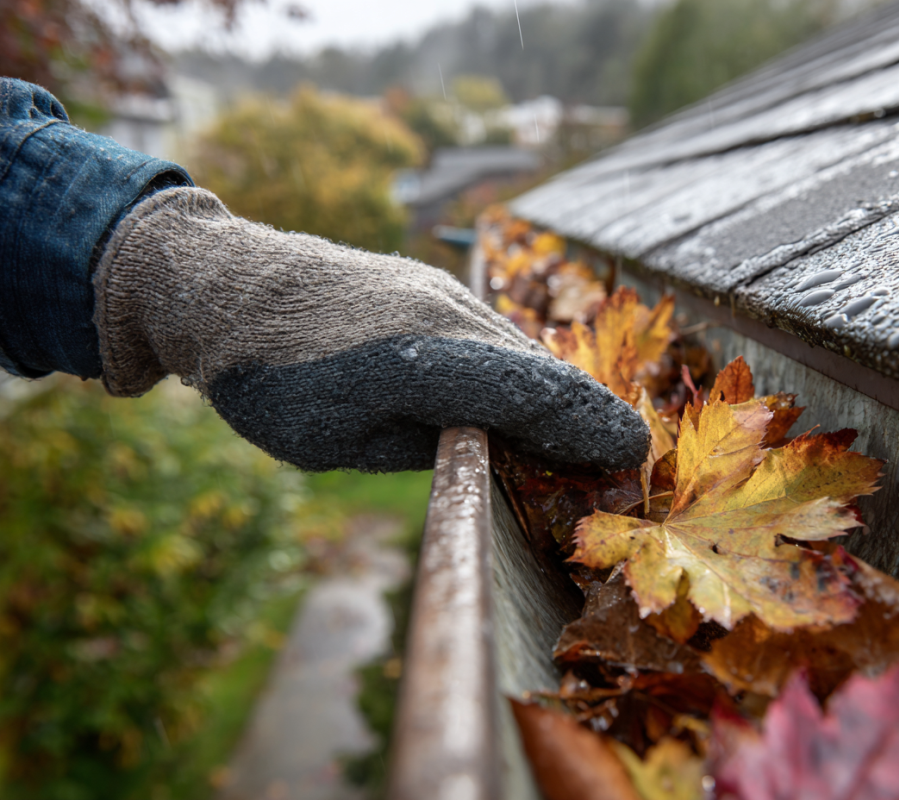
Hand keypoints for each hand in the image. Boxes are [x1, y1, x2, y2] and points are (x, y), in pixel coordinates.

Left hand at [93, 188, 649, 472]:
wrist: (222, 284)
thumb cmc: (267, 379)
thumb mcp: (335, 441)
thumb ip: (424, 444)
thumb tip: (494, 451)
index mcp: (421, 361)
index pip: (534, 396)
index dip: (589, 429)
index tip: (630, 460)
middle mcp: (447, 315)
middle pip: (543, 372)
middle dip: (588, 419)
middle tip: (618, 464)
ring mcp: (443, 293)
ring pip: (522, 351)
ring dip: (557, 397)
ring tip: (579, 442)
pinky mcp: (432, 286)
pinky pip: (495, 335)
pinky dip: (522, 373)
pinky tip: (523, 403)